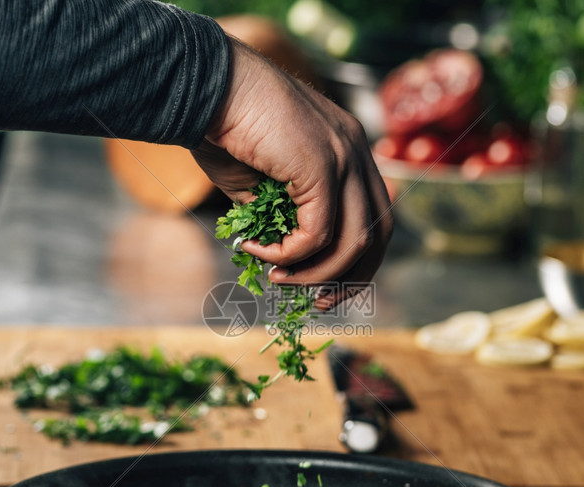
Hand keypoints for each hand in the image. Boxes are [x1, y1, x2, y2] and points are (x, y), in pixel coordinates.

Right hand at [192, 38, 393, 306]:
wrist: (203, 87)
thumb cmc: (226, 131)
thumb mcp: (261, 187)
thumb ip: (283, 218)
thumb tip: (287, 254)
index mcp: (349, 153)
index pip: (375, 218)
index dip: (357, 261)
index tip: (327, 287)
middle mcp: (356, 152)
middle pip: (380, 234)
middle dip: (351, 278)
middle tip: (319, 302)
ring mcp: (344, 155)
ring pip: (354, 240)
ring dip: (316, 273)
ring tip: (279, 277)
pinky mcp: (321, 163)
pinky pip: (318, 232)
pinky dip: (290, 254)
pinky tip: (259, 251)